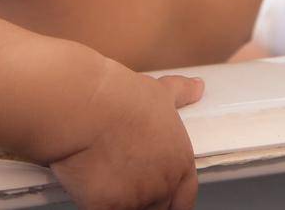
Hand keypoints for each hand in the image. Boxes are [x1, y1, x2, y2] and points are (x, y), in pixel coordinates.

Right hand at [47, 61, 203, 209]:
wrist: (87, 108)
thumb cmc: (121, 98)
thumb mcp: (159, 92)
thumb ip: (181, 94)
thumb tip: (197, 87)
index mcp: (179, 162)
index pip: (185, 197)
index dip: (174, 200)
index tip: (165, 200)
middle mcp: (162, 186)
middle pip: (159, 207)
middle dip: (147, 201)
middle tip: (127, 182)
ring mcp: (135, 200)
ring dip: (122, 202)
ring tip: (106, 176)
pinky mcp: (106, 208)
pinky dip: (95, 201)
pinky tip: (88, 183)